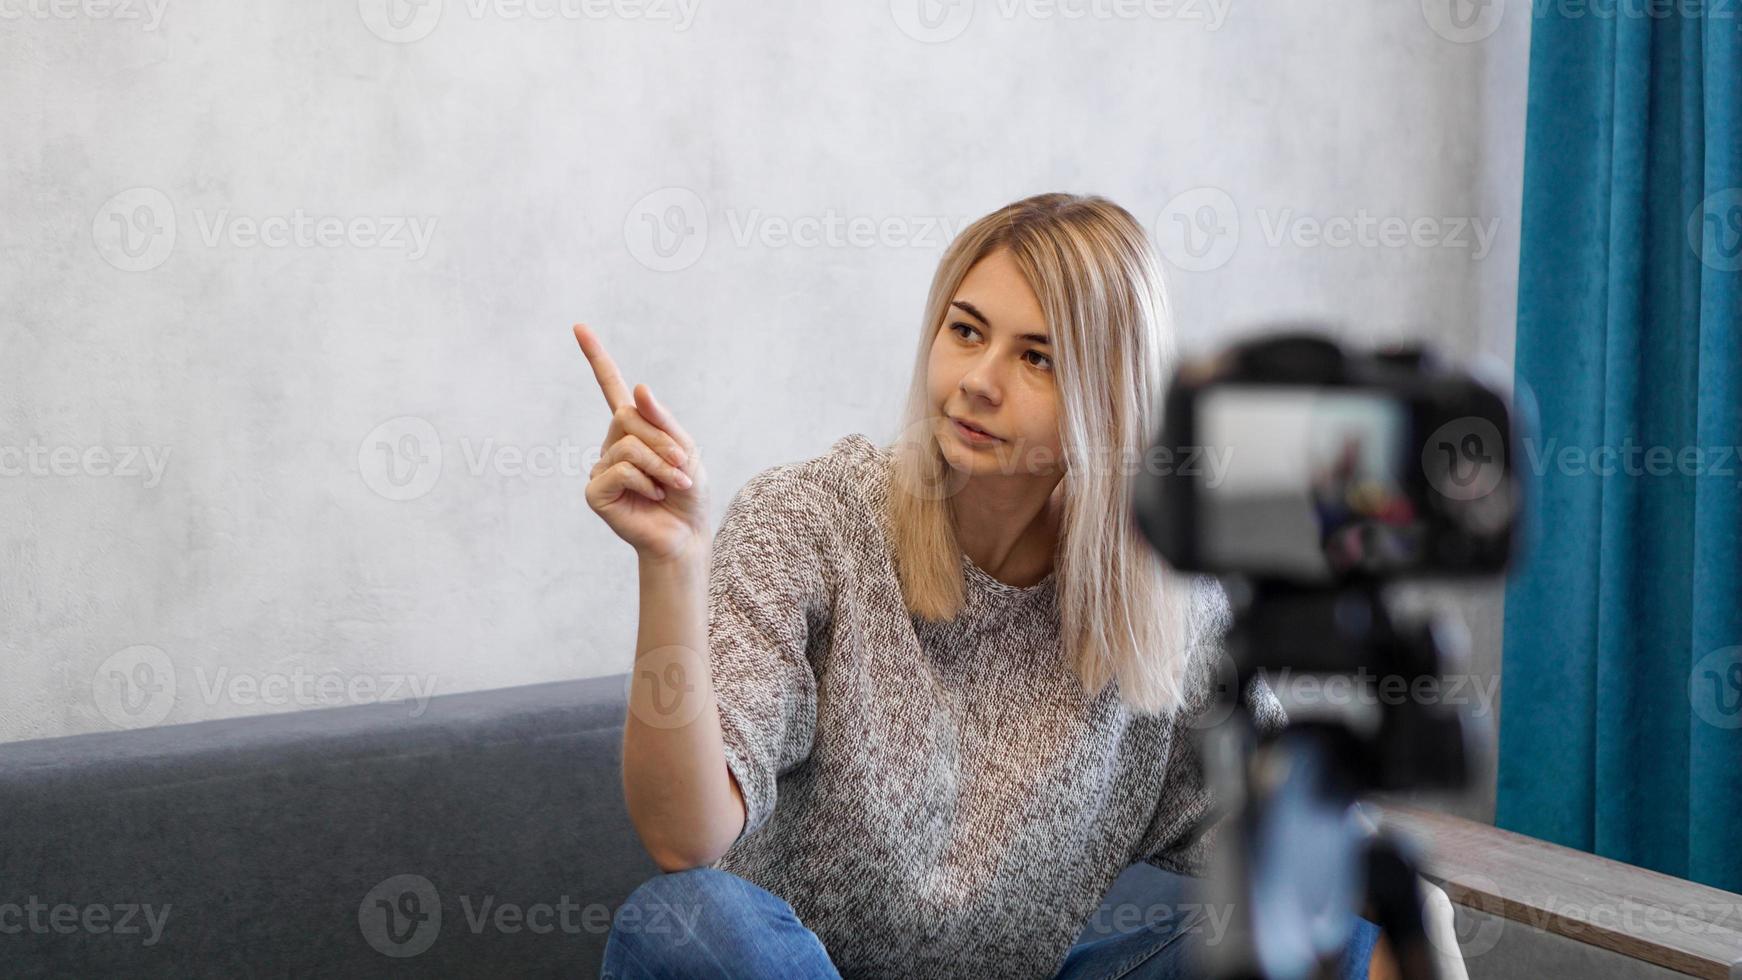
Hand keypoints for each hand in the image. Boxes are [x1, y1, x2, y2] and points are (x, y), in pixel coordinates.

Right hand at [573, 323, 708, 562]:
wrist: (686, 535)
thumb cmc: (688, 493)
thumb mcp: (685, 450)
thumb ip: (662, 421)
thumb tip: (639, 387)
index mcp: (634, 430)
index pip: (611, 388)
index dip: (596, 358)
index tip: (579, 327)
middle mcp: (612, 445)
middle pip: (628, 416)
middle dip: (663, 440)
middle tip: (681, 465)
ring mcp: (600, 467)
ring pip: (629, 445)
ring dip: (660, 465)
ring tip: (671, 484)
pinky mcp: (595, 491)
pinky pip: (621, 469)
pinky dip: (646, 481)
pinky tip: (652, 496)